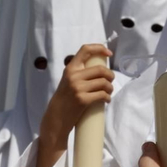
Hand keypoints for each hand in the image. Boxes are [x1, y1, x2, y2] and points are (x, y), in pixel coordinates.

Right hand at [36, 43, 113, 166]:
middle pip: (101, 69)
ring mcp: (78, 88)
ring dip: (110, 88)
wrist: (56, 117)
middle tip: (110, 81)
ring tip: (108, 92)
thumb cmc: (64, 98)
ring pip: (104, 82)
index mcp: (70, 68)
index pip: (85, 50)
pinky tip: (106, 100)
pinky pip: (102, 95)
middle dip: (110, 75)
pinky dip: (107, 97)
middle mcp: (74, 76)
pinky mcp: (83, 100)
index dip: (99, 48)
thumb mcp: (67, 80)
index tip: (108, 53)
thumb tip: (99, 69)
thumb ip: (78, 73)